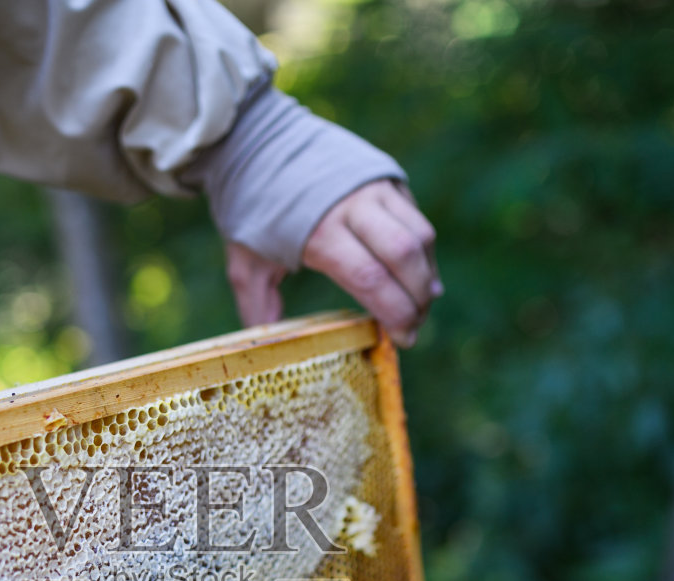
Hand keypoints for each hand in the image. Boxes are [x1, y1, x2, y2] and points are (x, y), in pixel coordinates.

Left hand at [227, 179, 440, 346]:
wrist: (258, 142)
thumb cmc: (252, 210)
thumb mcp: (245, 260)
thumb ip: (259, 303)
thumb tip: (270, 346)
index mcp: (319, 232)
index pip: (371, 279)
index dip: (394, 313)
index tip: (401, 339)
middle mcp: (353, 206)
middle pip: (406, 257)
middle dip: (418, 299)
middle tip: (414, 327)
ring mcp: (374, 188)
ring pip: (420, 236)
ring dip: (427, 275)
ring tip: (421, 304)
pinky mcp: (386, 177)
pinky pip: (416, 218)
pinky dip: (423, 252)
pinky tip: (417, 275)